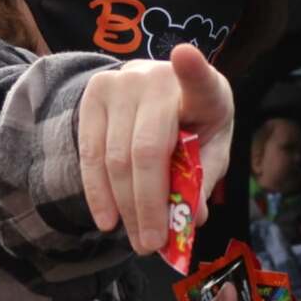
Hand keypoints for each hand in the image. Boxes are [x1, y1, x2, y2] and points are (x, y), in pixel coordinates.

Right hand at [78, 44, 232, 255]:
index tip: (185, 55)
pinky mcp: (94, 93)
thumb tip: (190, 220)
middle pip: (146, 150)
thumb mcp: (211, 149)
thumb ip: (203, 180)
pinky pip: (90, 153)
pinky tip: (108, 219)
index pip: (199, 79)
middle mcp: (158, 79)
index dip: (193, 69)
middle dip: (148, 205)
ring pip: (115, 158)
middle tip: (151, 245)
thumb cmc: (194, 126)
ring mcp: (121, 82)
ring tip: (136, 241)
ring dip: (124, 208)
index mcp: (203, 90)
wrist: (156, 92)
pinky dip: (99, 193)